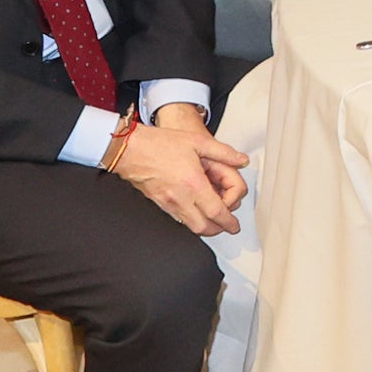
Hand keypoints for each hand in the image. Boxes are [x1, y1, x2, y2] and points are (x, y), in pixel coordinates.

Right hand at [109, 116, 249, 236]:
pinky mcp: (158, 204)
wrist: (129, 149)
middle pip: (204, 227)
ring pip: (190, 227)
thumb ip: (224, 152)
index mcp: (193, 184)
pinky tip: (194, 211)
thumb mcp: (197, 141)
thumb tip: (241, 160)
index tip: (235, 225)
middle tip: (227, 225)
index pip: (217, 212)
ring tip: (213, 220)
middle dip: (219, 230)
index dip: (229, 222)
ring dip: (205, 227)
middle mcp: (181, 198)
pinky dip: (190, 221)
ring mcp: (168, 204)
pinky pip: (178, 220)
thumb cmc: (159, 144)